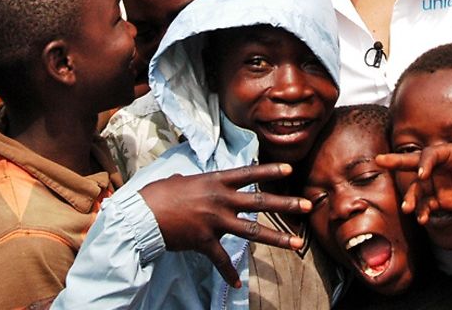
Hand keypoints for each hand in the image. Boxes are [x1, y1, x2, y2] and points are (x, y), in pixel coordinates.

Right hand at [139, 164, 310, 287]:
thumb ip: (198, 183)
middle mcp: (221, 199)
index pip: (250, 173)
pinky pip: (222, 260)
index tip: (290, 168)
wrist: (142, 215)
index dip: (270, 170)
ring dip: (277, 238)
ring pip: (253, 231)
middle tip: (308, 205)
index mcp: (217, 181)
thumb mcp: (184, 180)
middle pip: (261, 201)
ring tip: (297, 244)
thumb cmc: (160, 194)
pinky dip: (230, 273)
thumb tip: (195, 182)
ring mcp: (215, 221)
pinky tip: (238, 284)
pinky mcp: (205, 242)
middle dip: (287, 204)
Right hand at [376, 109, 451, 222]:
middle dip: (396, 162)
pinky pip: (427, 205)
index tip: (423, 175)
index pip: (431, 155)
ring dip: (411, 197)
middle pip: (414, 163)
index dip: (426, 163)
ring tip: (408, 208)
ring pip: (418, 188)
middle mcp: (440, 166)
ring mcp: (440, 183)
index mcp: (449, 152)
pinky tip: (422, 219)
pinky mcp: (443, 199)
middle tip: (379, 160)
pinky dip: (422, 211)